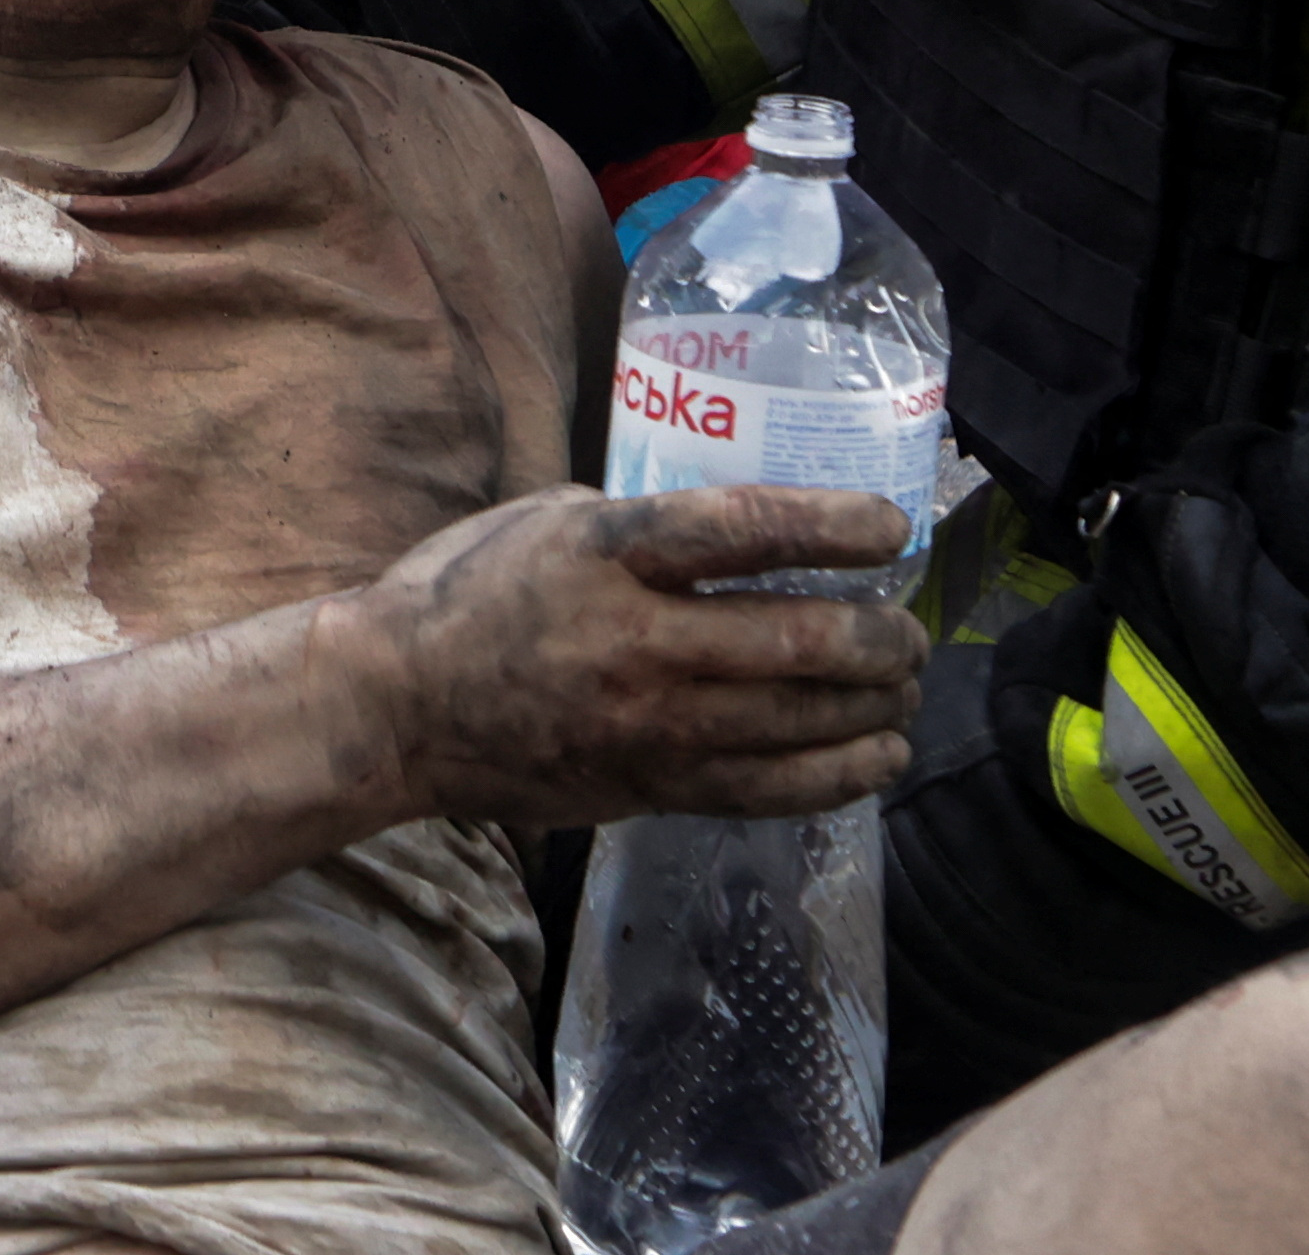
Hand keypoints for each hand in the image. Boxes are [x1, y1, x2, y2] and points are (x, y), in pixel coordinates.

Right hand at [354, 484, 928, 828]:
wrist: (400, 708)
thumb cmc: (467, 594)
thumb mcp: (548, 518)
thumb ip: (641, 524)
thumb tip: (735, 529)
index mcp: (605, 553)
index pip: (743, 530)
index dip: (832, 526)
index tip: (891, 524)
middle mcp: (635, 639)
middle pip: (796, 640)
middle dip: (880, 636)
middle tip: (908, 631)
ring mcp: (648, 722)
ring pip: (799, 721)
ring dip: (876, 706)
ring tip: (904, 689)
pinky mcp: (652, 786)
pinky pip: (770, 790)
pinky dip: (841, 775)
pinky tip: (879, 756)